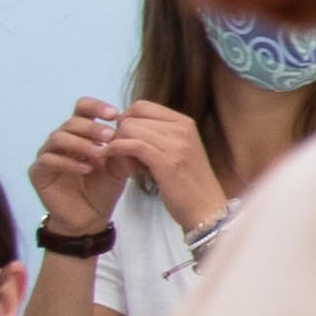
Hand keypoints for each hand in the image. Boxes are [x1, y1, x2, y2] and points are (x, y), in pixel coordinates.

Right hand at [29, 106, 124, 227]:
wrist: (90, 216)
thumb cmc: (104, 187)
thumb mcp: (120, 167)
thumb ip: (124, 149)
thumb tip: (135, 132)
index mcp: (81, 132)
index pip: (82, 108)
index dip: (96, 106)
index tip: (115, 113)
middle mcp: (61, 139)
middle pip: (71, 122)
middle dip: (92, 127)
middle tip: (110, 135)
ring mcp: (47, 154)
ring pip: (57, 137)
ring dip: (81, 143)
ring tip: (100, 153)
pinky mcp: (38, 172)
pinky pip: (48, 159)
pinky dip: (69, 162)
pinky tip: (87, 169)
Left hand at [106, 102, 221, 220]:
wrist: (207, 209)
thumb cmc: (189, 182)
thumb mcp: (179, 150)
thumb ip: (159, 135)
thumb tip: (127, 125)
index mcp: (185, 122)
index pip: (142, 106)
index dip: (125, 119)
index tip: (123, 137)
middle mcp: (182, 129)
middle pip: (133, 117)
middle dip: (118, 132)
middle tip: (118, 151)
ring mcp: (176, 145)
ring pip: (129, 129)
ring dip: (116, 142)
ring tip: (118, 158)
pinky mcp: (166, 162)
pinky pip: (132, 145)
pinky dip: (115, 149)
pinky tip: (109, 156)